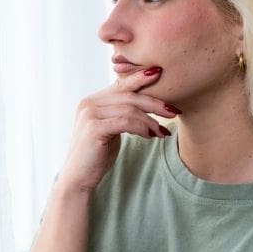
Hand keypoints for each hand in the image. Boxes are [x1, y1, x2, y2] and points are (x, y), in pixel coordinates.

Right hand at [58, 67, 180, 191]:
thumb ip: (120, 114)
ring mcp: (89, 114)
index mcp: (92, 100)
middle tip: (174, 110)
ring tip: (162, 131)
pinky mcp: (94, 128)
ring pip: (129, 108)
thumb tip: (145, 103)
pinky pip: (126, 122)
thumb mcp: (110, 129)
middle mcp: (88, 103)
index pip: (120, 84)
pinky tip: (151, 135)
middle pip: (128, 95)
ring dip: (151, 120)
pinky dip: (142, 128)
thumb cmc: (96, 156)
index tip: (161, 73)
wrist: (78, 179)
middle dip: (154, 102)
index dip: (141, 78)